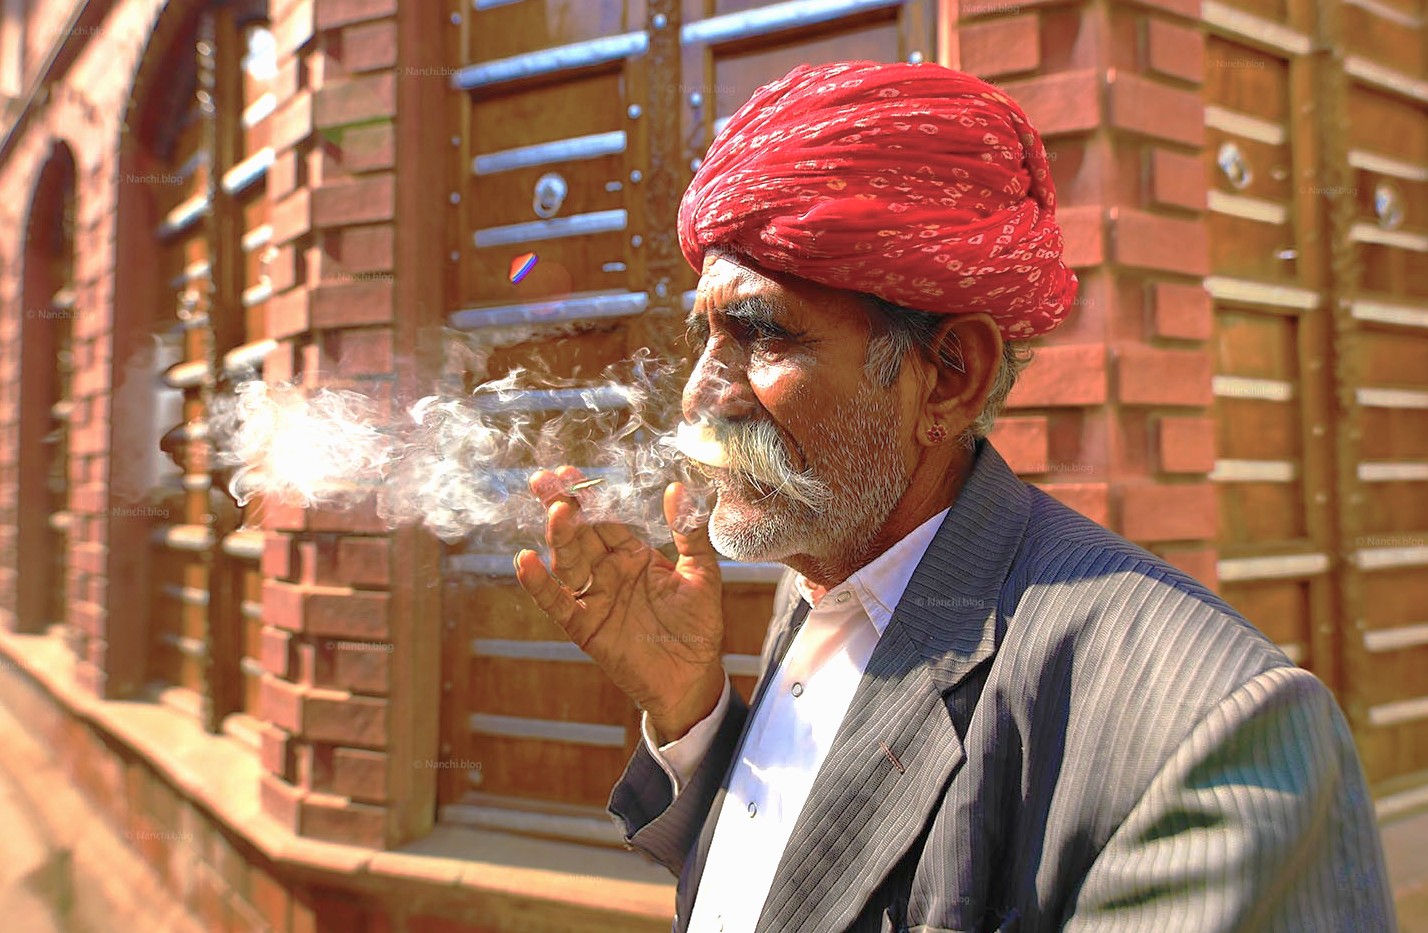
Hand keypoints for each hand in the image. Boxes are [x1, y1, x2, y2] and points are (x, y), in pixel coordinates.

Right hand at [514, 466, 726, 740]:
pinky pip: (558, 602)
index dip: (590, 497)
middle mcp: (608, 572)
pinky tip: (525, 562)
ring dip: (560, 537)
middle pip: (580, 534)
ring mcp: (594, 597)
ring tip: (557, 513)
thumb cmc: (699, 626)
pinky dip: (540, 584)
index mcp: (633, 555)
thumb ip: (689, 533)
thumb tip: (677, 488)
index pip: (607, 519)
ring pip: (568, 561)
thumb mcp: (702, 574)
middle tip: (546, 480)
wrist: (692, 678)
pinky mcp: (585, 626)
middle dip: (563, 506)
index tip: (571, 472)